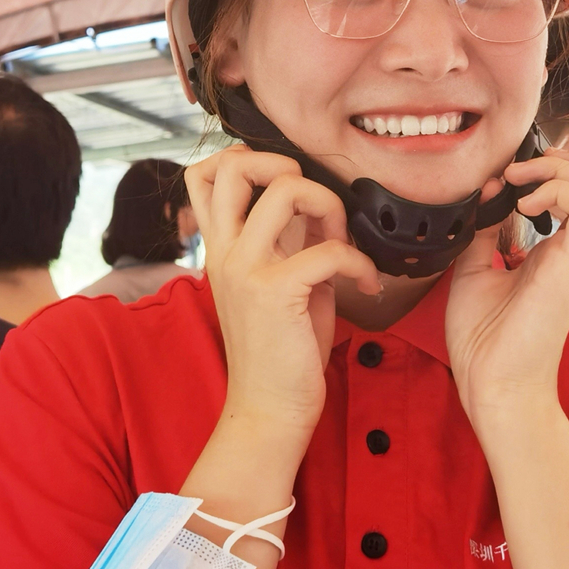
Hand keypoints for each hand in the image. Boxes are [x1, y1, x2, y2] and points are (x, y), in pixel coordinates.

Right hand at [186, 147, 379, 435]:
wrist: (269, 409)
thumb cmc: (280, 349)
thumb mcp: (277, 282)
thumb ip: (289, 242)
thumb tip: (320, 206)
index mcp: (221, 248)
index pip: (202, 176)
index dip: (244, 159)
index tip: (283, 183)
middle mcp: (225, 250)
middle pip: (233, 165)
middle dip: (284, 164)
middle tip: (313, 201)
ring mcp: (245, 268)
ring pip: (285, 189)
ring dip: (329, 204)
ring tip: (341, 240)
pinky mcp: (275, 291)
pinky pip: (329, 249)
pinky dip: (359, 262)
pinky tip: (366, 285)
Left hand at [444, 142, 568, 430]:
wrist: (491, 382)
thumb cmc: (484, 340)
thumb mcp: (474, 270)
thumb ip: (484, 230)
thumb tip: (488, 192)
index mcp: (555, 253)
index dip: (558, 170)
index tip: (511, 173)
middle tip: (522, 169)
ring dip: (564, 170)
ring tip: (523, 184)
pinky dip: (560, 189)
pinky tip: (526, 206)